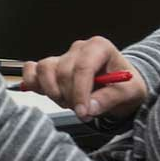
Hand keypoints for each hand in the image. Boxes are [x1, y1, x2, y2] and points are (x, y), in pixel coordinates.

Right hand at [18, 36, 147, 122]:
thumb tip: (88, 108)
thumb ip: (109, 99)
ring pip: (44, 70)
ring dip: (52, 92)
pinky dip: (33, 82)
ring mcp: (62, 56)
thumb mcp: (128, 93)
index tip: (83, 113)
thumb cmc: (125, 85)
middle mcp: (78, 48)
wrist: (120, 85)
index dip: (80, 93)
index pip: (83, 68)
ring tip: (68, 102)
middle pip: (63, 72)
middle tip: (82, 112)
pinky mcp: (50, 66)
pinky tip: (46, 94)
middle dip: (70, 97)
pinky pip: (31, 70)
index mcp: (99, 47)